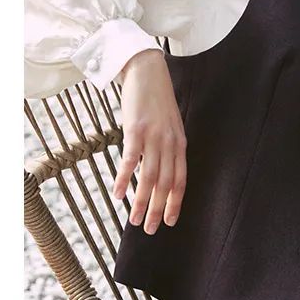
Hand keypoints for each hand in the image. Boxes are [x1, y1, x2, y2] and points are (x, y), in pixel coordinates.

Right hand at [112, 49, 186, 234]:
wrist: (147, 70)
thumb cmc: (156, 99)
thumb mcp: (169, 124)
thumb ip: (167, 146)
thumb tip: (160, 169)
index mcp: (180, 144)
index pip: (180, 180)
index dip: (175, 202)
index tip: (170, 221)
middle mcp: (169, 143)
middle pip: (165, 184)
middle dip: (158, 209)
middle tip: (151, 230)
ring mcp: (153, 137)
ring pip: (149, 177)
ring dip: (142, 202)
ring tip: (135, 220)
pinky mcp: (136, 130)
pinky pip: (131, 160)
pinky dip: (125, 179)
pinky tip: (119, 194)